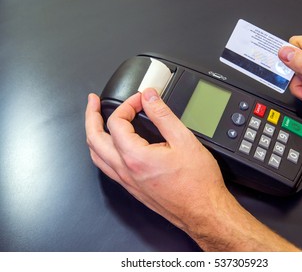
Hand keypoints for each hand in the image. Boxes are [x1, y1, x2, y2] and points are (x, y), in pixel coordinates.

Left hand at [85, 88, 226, 229]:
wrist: (203, 210)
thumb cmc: (197, 183)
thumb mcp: (184, 140)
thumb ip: (163, 115)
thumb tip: (149, 97)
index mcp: (135, 157)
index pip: (116, 122)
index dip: (127, 105)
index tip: (140, 100)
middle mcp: (126, 171)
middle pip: (94, 139)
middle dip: (92, 116)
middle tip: (94, 102)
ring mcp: (127, 182)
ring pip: (96, 155)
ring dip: (93, 134)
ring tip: (96, 121)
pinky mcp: (133, 188)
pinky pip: (107, 168)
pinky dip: (102, 151)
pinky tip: (112, 147)